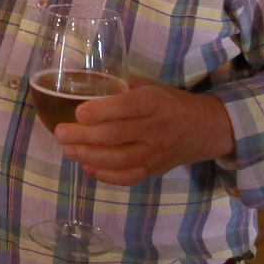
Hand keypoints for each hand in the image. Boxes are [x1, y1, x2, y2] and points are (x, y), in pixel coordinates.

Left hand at [54, 84, 234, 185]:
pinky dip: (105, 175)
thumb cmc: (169, 103)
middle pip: (116, 136)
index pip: (128, 107)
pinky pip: (128, 177)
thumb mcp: (150, 86)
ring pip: (119, 159)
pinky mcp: (153, 170)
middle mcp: (156, 129)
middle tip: (60, 134)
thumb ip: (121, 88)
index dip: (102, 111)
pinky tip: (87, 167)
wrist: (203, 129)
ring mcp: (155, 153)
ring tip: (67, 150)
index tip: (78, 113)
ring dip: (89, 156)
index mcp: (155, 102)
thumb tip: (83, 86)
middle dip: (84, 136)